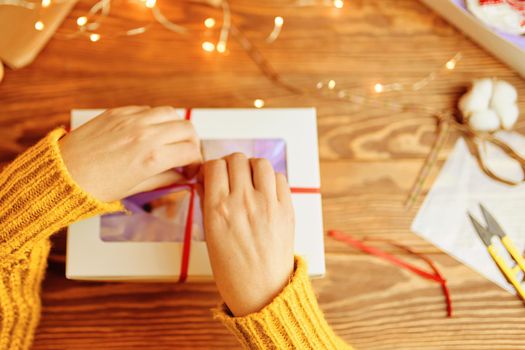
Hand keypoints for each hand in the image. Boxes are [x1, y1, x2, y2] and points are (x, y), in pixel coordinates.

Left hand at [59, 106, 201, 201]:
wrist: (61, 175)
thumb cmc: (95, 187)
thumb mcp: (135, 189)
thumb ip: (164, 179)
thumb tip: (182, 177)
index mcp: (152, 157)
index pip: (191, 151)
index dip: (197, 162)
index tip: (191, 169)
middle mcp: (145, 134)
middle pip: (187, 128)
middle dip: (192, 143)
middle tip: (185, 154)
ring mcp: (131, 120)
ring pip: (170, 113)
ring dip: (176, 127)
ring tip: (168, 141)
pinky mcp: (117, 112)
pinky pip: (147, 109)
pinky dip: (154, 119)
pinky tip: (148, 132)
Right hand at [201, 153, 294, 315]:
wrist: (263, 291)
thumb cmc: (233, 271)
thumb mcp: (210, 236)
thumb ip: (208, 204)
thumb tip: (207, 182)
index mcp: (219, 210)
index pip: (214, 166)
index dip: (211, 167)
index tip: (213, 174)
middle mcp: (243, 202)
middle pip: (236, 159)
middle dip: (230, 165)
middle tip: (230, 176)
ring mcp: (268, 204)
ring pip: (260, 163)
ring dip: (252, 167)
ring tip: (249, 180)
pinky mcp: (287, 208)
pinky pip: (280, 178)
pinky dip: (271, 179)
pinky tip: (265, 191)